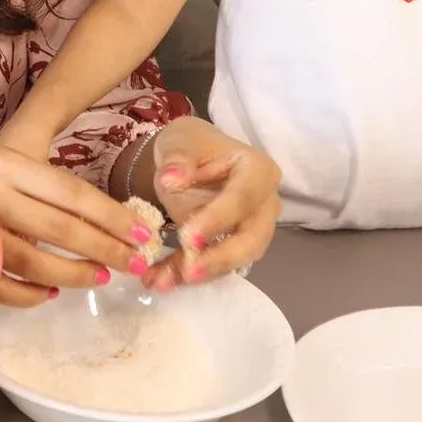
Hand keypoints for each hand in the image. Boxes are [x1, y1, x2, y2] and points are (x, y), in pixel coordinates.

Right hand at [0, 145, 155, 306]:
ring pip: (32, 260)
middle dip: (103, 248)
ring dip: (71, 273)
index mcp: (4, 164)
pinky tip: (49, 291)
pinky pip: (1, 285)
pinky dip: (28, 294)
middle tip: (134, 263)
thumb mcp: (8, 161)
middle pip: (58, 227)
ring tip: (98, 277)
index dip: (111, 216)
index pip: (71, 193)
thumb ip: (47, 185)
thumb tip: (107, 222)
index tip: (142, 234)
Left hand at [140, 117, 280, 291]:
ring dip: (199, 273)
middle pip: (251, 238)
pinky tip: (158, 280)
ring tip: (162, 281)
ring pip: (234, 259)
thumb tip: (173, 179)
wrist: (188, 158)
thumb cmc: (191, 145)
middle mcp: (263, 204)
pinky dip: (183, 273)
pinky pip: (211, 264)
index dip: (218, 219)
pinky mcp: (229, 246)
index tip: (187, 236)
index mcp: (258, 171)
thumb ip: (178, 159)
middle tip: (188, 272)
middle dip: (220, 258)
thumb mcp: (180, 141)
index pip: (242, 198)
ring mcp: (251, 229)